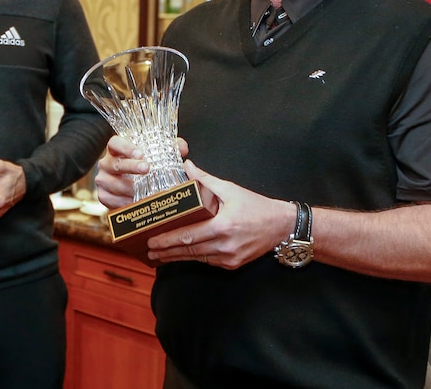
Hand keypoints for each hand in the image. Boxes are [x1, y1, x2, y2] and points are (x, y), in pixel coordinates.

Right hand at [95, 136, 189, 208]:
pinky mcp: (103, 195)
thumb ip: (169, 148)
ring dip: (129, 187)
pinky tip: (135, 201)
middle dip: (131, 167)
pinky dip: (123, 201)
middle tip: (147, 169)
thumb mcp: (156, 155)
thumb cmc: (143, 168)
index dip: (126, 147)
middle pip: (115, 163)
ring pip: (112, 183)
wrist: (129, 188)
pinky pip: (110, 200)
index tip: (141, 153)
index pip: (115, 143)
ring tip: (145, 190)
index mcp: (117, 150)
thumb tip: (182, 148)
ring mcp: (103, 179)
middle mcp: (106, 163)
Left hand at [143, 160, 294, 268]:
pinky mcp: (233, 264)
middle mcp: (224, 245)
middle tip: (148, 250)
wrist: (282, 226)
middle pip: (189, 250)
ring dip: (176, 258)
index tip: (152, 241)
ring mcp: (229, 257)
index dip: (168, 240)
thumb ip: (206, 180)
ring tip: (158, 256)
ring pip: (197, 259)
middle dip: (166, 251)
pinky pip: (208, 261)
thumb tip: (187, 166)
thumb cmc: (256, 207)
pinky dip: (194, 258)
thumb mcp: (230, 189)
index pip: (188, 236)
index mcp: (222, 226)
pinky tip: (181, 255)